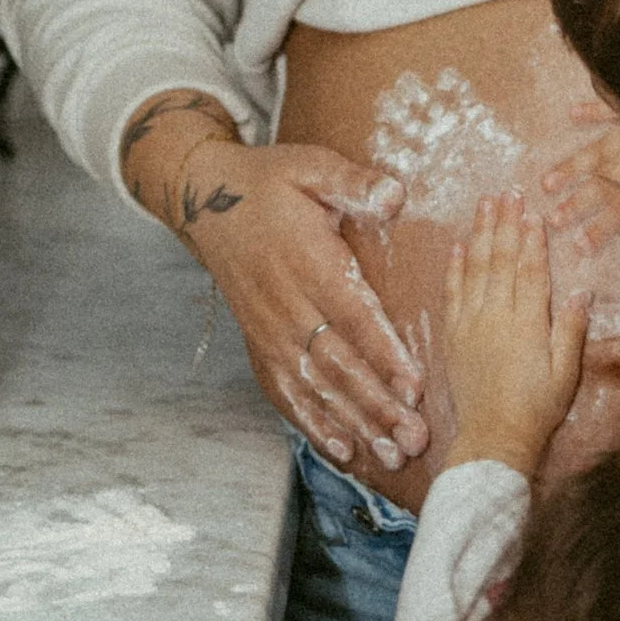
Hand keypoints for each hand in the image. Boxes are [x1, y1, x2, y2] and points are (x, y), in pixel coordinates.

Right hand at [119, 92, 425, 467]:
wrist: (205, 200)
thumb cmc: (269, 181)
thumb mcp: (310, 165)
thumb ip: (352, 181)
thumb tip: (395, 195)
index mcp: (306, 261)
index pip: (350, 315)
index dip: (382, 354)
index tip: (413, 387)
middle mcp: (285, 305)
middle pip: (336, 364)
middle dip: (376, 406)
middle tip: (413, 438)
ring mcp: (269, 330)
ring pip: (314, 387)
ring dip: (353, 424)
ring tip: (390, 455)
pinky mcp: (259, 344)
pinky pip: (285, 392)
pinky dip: (312, 424)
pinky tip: (343, 451)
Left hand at [443, 192, 591, 477]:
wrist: (495, 436)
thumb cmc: (538, 407)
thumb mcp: (566, 372)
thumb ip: (571, 330)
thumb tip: (582, 293)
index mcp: (528, 323)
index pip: (531, 270)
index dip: (532, 239)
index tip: (532, 212)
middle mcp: (497, 316)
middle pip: (502, 260)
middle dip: (505, 224)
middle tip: (507, 193)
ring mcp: (472, 323)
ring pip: (476, 268)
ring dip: (481, 234)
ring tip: (485, 205)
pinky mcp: (455, 335)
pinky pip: (453, 292)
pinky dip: (456, 266)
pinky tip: (460, 245)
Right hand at [539, 108, 619, 261]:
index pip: (617, 215)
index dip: (598, 231)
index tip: (579, 247)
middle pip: (599, 187)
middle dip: (575, 205)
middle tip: (552, 218)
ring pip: (593, 153)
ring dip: (569, 168)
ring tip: (547, 182)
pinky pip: (610, 109)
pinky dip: (591, 110)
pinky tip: (573, 112)